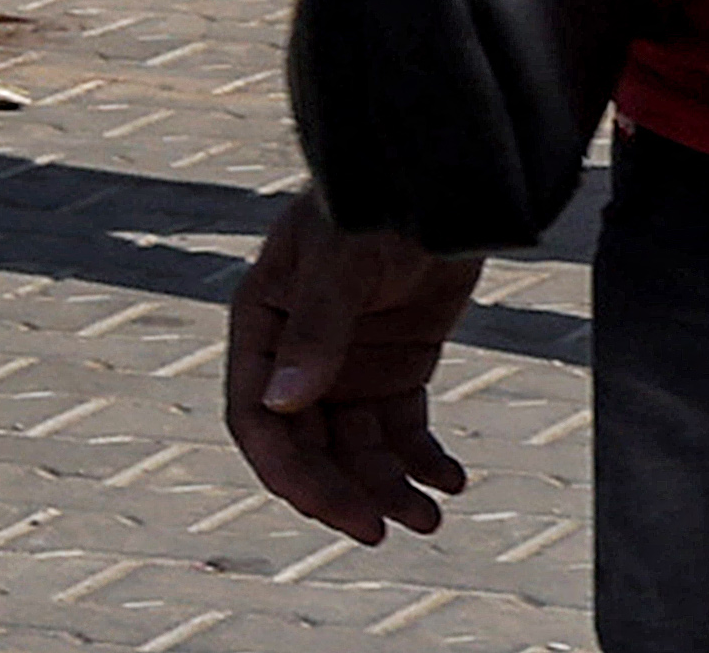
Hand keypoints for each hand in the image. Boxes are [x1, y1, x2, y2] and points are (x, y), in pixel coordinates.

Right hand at [224, 192, 483, 543]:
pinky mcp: (396, 369)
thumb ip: (315, 328)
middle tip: (386, 529)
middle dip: (343, 491)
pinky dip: (423, 462)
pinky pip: (401, 433)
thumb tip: (280, 401)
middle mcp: (299, 354)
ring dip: (387, 487)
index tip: (338, 512)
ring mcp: (347, 365)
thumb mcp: (343, 261)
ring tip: (430, 516)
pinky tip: (452, 480)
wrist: (444, 179)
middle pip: (307, 446)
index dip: (290, 472)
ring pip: (356, 449)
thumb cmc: (377, 201)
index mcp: (264, 324)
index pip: (256, 417)